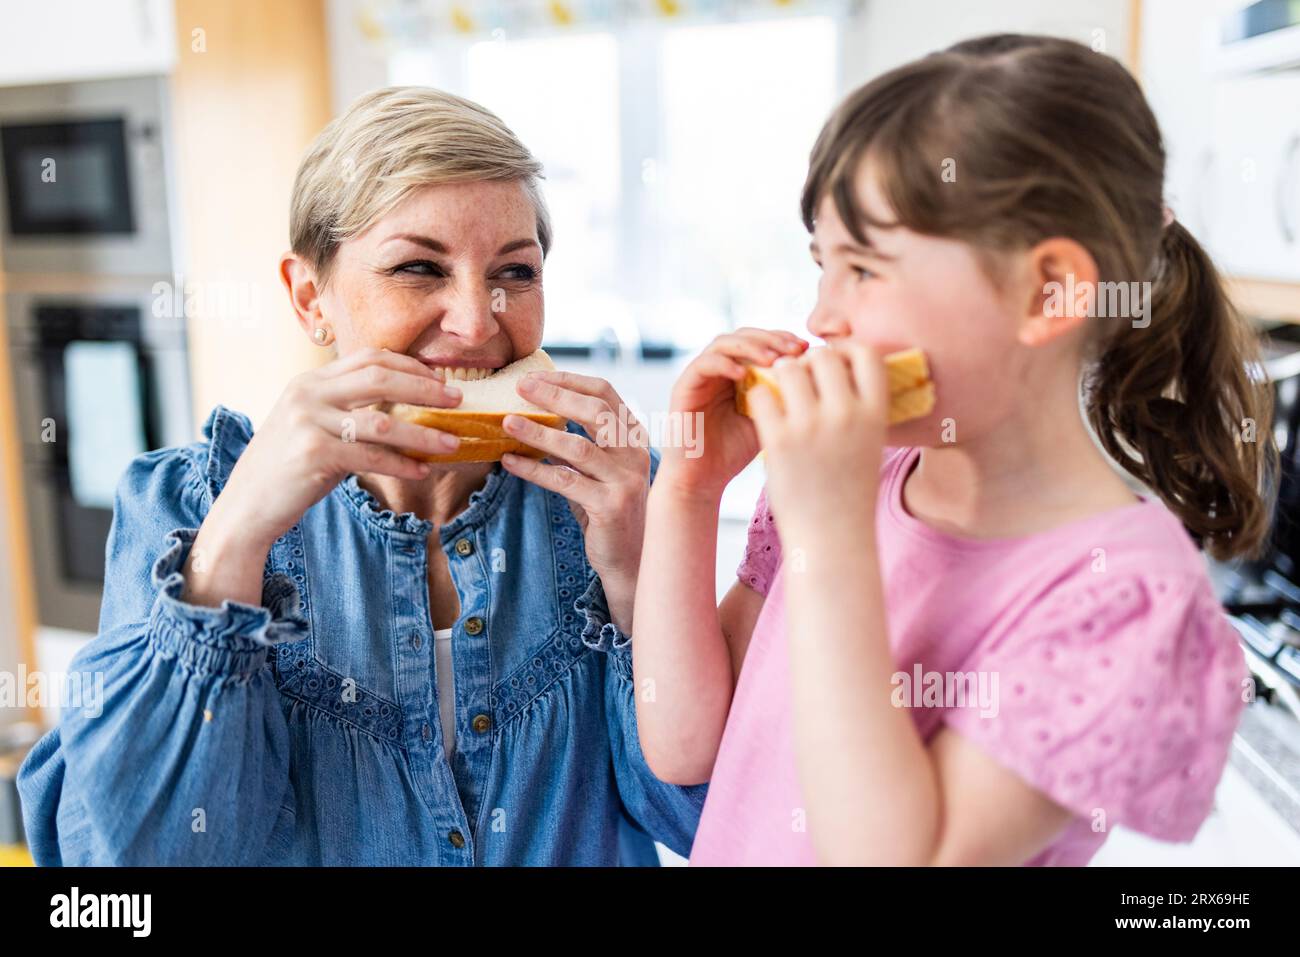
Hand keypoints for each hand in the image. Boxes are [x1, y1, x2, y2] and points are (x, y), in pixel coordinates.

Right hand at [186, 348, 465, 609]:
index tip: (440, 379)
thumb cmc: (288, 470)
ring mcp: (309, 422)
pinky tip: (422, 471)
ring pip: (383, 420)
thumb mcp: (315, 427)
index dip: (410, 365)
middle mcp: (308, 393)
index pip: (369, 357)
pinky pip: (371, 456)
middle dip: (426, 388)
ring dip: (424, 433)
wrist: (246, 507)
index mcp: (310, 381)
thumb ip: (350, 412)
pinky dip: (401, 464)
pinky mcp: (313, 453)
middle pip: (380, 377)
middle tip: (459, 400)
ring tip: (452, 442)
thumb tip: (406, 409)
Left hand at [498, 371, 650, 630]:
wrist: (631, 560)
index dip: (569, 381)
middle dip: (554, 395)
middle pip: (595, 411)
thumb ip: (578, 441)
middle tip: (520, 387)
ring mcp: (626, 480)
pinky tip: (510, 461)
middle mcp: (635, 453)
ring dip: (539, 432)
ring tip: (507, 421)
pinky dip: (534, 469)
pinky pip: (565, 481)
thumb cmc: (608, 510)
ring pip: (578, 446)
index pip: (605, 393)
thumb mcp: (596, 469)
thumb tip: (536, 412)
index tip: (535, 376)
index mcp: (634, 436)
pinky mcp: (610, 506)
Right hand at [659, 327, 806, 500]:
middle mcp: (718, 369)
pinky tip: (744, 374)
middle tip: (795, 349)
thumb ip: (782, 396)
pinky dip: (724, 364)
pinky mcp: (683, 388)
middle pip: (744, 335)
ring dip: (750, 347)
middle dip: (771, 338)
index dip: (784, 339)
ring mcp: (700, 376)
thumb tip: (816, 375)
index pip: (762, 342)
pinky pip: (703, 365)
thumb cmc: (734, 453)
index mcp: (739, 373)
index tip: (809, 349)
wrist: (702, 480)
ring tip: (773, 359)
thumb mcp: (768, 421)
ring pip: (723, 343)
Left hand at [745, 341, 888, 539]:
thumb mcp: (870, 443)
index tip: (834, 362)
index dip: (846, 350)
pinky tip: (764, 413)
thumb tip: (845, 368)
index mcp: (875, 414)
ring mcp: (811, 426)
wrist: (832, 536)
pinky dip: (760, 398)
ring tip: (780, 393)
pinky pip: (761, 395)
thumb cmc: (850, 490)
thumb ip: (861, 407)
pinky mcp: (779, 441)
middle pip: (823, 357)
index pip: (866, 353)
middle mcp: (846, 415)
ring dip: (781, 375)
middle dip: (808, 362)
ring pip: (788, 369)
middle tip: (800, 380)